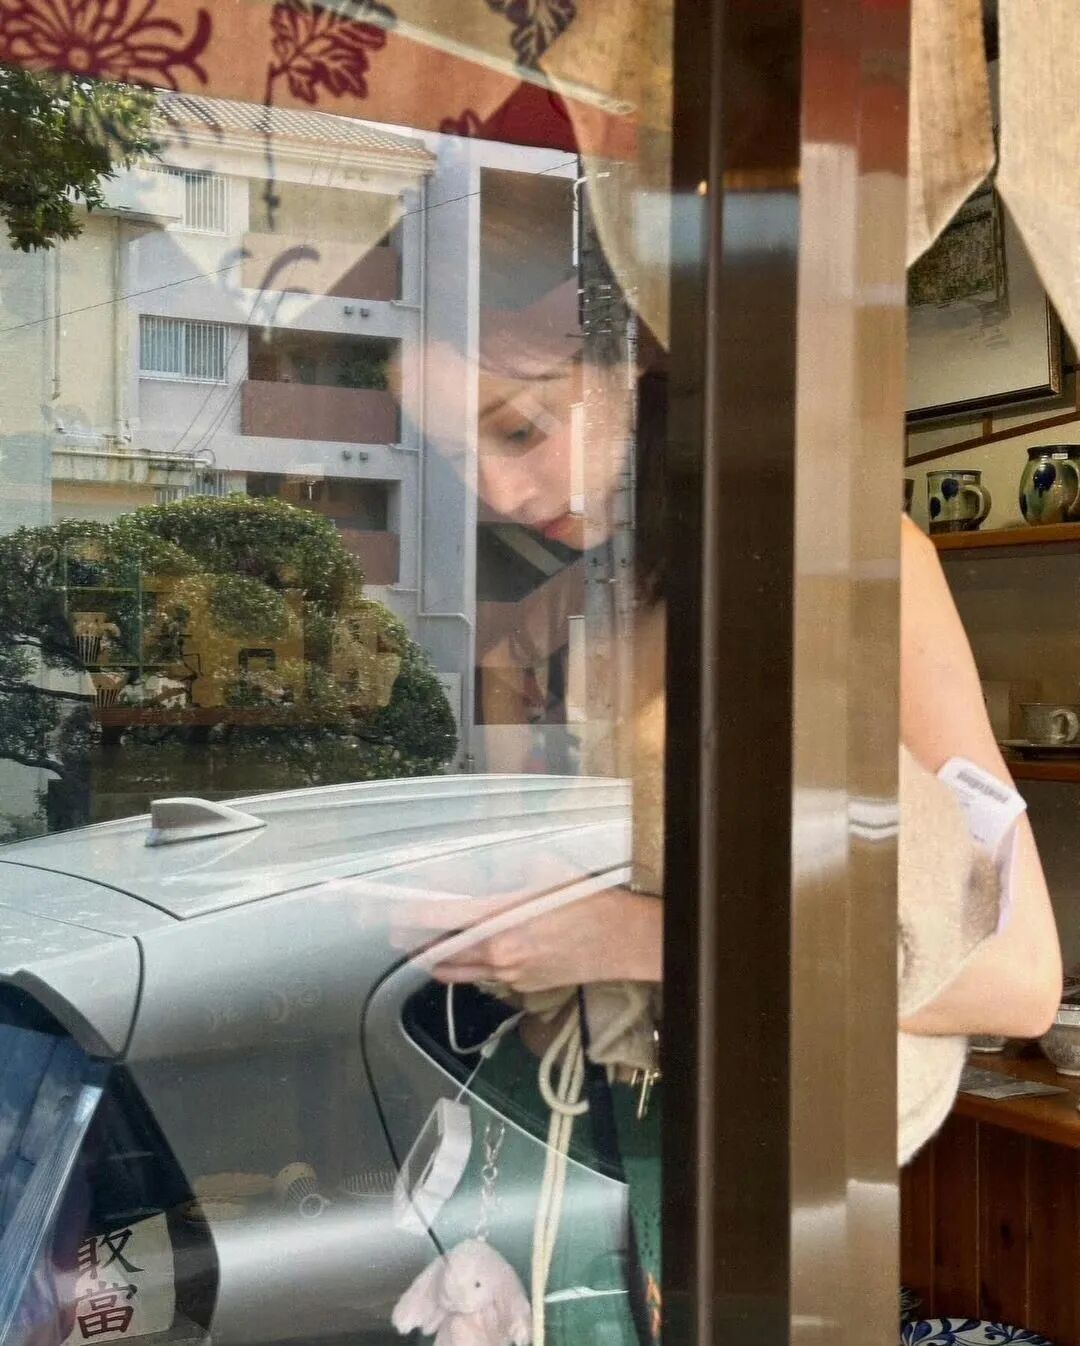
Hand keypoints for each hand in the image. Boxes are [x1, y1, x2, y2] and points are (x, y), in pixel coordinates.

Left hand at [412, 889, 661, 993]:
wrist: (624, 941)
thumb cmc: (589, 899)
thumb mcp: (547, 867)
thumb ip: (507, 866)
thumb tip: (474, 862)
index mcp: (503, 918)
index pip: (443, 918)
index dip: (411, 914)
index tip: (389, 910)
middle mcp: (500, 953)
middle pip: (441, 952)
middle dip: (414, 941)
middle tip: (395, 930)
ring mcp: (510, 975)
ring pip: (458, 971)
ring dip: (436, 959)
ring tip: (419, 946)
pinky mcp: (523, 988)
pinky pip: (483, 978)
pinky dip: (468, 966)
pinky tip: (466, 954)